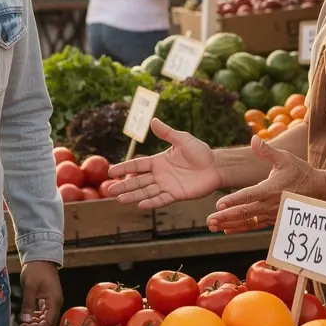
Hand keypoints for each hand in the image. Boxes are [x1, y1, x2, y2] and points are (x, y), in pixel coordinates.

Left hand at [19, 260, 62, 325]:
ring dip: (36, 321)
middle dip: (36, 325)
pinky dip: (37, 315)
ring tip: (24, 321)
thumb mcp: (30, 286)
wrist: (40, 256)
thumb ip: (28, 304)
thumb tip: (26, 320)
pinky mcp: (49, 298)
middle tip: (22, 325)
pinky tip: (29, 315)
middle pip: (48, 321)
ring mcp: (53, 300)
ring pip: (46, 317)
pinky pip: (45, 311)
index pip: (49, 322)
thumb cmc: (36, 269)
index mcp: (54, 301)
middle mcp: (56, 302)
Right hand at [106, 119, 221, 208]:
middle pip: (138, 181)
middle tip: (110, 190)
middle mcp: (159, 175)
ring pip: (146, 192)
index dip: (124, 168)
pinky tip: (140, 205)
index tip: (111, 171)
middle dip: (124, 186)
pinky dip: (151, 202)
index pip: (137, 165)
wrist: (216, 166)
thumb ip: (167, 133)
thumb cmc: (200, 151)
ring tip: (119, 200)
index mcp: (158, 161)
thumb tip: (153, 121)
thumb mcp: (182, 139)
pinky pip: (161, 199)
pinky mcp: (176, 194)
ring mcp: (167, 185)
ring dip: (133, 196)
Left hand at [206, 136, 323, 231]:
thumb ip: (267, 151)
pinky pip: (255, 226)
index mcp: (272, 188)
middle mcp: (271, 204)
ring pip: (248, 222)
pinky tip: (226, 230)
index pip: (250, 195)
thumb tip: (253, 138)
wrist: (317, 190)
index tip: (219, 205)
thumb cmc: (299, 171)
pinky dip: (240, 228)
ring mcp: (272, 214)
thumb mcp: (285, 158)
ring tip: (213, 226)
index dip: (234, 200)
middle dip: (226, 217)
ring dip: (230, 224)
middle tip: (210, 220)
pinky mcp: (273, 220)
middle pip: (245, 212)